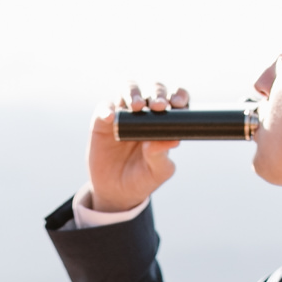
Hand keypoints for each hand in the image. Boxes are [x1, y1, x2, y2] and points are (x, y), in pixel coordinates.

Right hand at [85, 81, 190, 213]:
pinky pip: (104, 108)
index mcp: (163, 122)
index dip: (178, 96)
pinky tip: (110, 118)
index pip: (174, 100)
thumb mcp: (157, 171)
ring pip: (128, 88)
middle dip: (157, 92)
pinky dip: (107, 110)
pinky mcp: (102, 122)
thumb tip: (172, 140)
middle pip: (152, 89)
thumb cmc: (142, 179)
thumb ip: (163, 155)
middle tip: (158, 106)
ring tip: (137, 106)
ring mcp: (123, 115)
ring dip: (133, 92)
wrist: (116, 193)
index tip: (178, 104)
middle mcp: (144, 113)